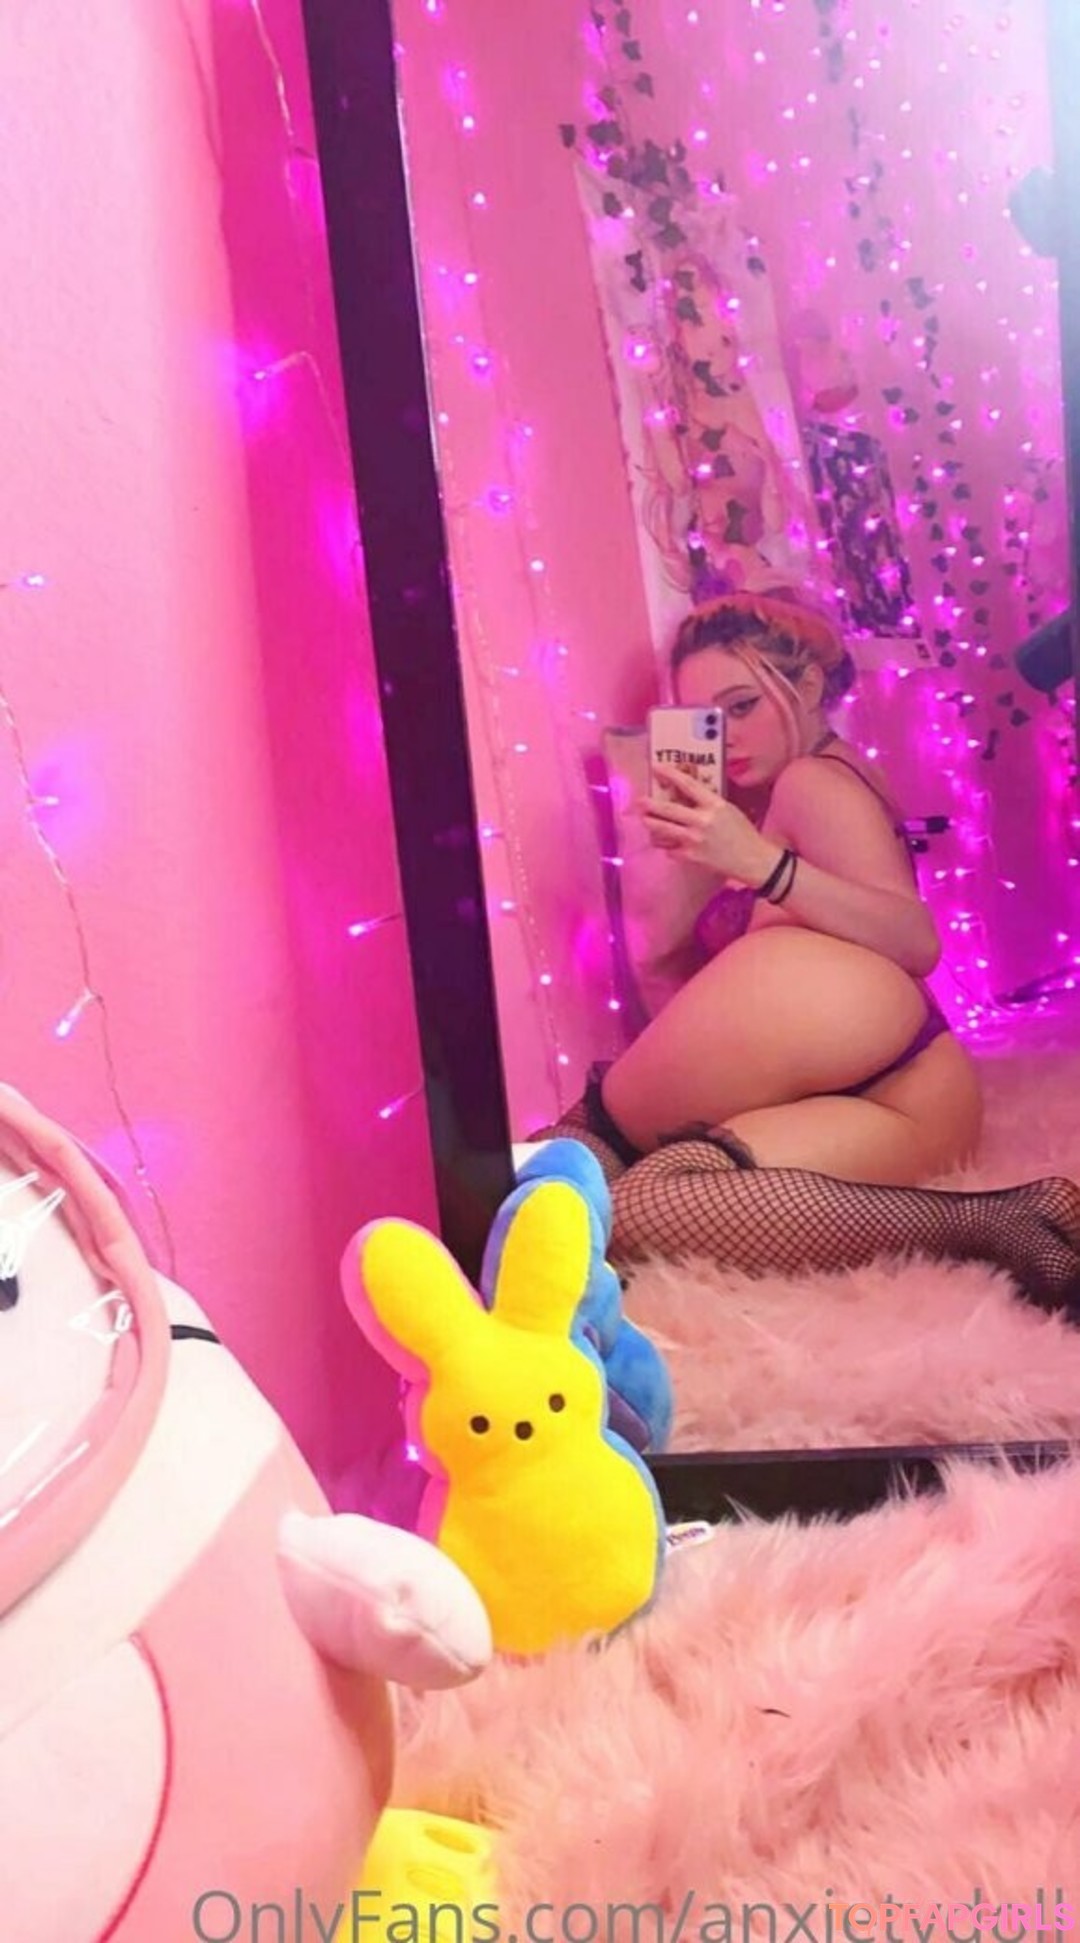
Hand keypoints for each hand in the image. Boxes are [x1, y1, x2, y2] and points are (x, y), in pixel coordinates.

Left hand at [641, 766, 781, 886]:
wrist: (752, 860)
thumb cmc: (742, 832)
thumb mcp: (728, 809)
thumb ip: (707, 802)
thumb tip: (684, 795)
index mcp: (714, 805)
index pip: (688, 785)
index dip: (670, 775)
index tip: (656, 768)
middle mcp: (702, 821)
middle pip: (668, 810)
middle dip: (650, 805)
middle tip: (639, 801)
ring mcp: (694, 840)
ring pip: (663, 830)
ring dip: (651, 824)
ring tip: (646, 820)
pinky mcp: (690, 856)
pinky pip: (669, 849)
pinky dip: (667, 845)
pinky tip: (667, 843)